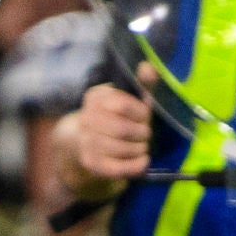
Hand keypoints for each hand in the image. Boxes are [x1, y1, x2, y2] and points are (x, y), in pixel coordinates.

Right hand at [67, 67, 155, 188]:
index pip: (122, 104)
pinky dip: (135, 166)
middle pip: (122, 129)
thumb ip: (142, 83)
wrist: (87, 142)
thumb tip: (149, 67)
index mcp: (95, 97)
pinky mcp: (90, 162)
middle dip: (142, 133)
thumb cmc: (116, 117)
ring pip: (121, 149)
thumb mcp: (130, 97)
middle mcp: (86, 118)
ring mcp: (86, 141)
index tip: (146, 116)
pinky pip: (117, 168)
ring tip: (143, 147)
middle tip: (146, 134)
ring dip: (140, 149)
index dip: (140, 112)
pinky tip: (143, 161)